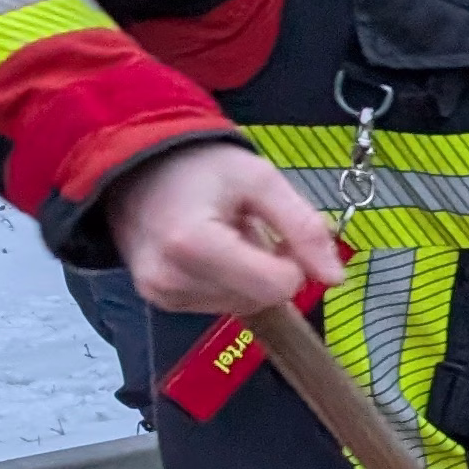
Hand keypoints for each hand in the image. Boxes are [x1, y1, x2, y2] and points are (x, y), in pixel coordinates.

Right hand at [107, 141, 346, 315]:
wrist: (132, 164)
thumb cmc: (197, 165)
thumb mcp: (259, 179)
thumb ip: (303, 227)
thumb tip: (336, 278)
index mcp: (193, 245)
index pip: (278, 286)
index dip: (291, 261)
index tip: (274, 230)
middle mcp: (171, 279)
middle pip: (263, 298)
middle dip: (267, 265)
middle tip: (244, 225)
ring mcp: (162, 294)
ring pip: (245, 305)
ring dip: (248, 274)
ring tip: (222, 233)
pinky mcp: (160, 300)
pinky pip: (220, 304)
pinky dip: (227, 281)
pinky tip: (209, 249)